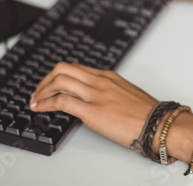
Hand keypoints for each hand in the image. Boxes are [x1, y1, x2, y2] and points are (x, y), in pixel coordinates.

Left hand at [29, 63, 156, 148]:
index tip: (50, 86)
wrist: (158, 124)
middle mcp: (99, 81)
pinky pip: (61, 101)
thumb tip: (97, 101)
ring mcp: (95, 94)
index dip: (57, 76)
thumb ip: (109, 93)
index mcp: (108, 76)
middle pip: (62, 69)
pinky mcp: (91, 111)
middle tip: (38, 92)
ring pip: (59, 81)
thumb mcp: (126, 95)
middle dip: (45, 80)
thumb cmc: (147, 114)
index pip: (75, 68)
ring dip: (41, 91)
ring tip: (35, 101)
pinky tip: (39, 109)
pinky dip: (45, 103)